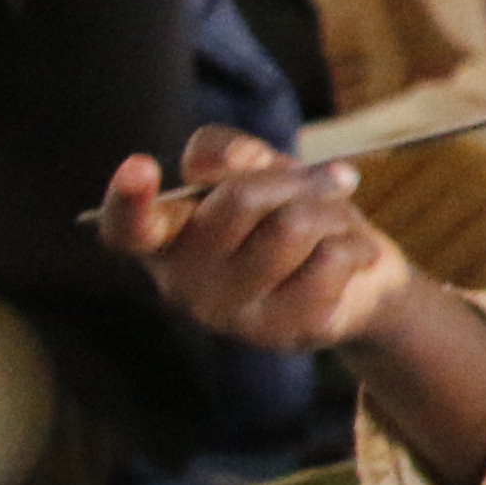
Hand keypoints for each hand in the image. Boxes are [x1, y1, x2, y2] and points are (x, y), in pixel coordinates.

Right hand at [101, 130, 414, 350]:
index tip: (139, 166)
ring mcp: (230, 316)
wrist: (357, 275)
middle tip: (332, 181)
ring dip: (332, 212)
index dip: (128, 199)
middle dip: (298, 179)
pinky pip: (332, 259)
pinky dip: (356, 245)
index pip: (128, 226)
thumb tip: (235, 159)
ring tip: (334, 227)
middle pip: (241, 199)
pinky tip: (350, 260)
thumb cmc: (290, 211)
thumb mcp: (260, 169)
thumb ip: (231, 152)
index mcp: (165, 237)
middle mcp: (181, 283)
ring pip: (292, 226)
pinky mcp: (283, 332)